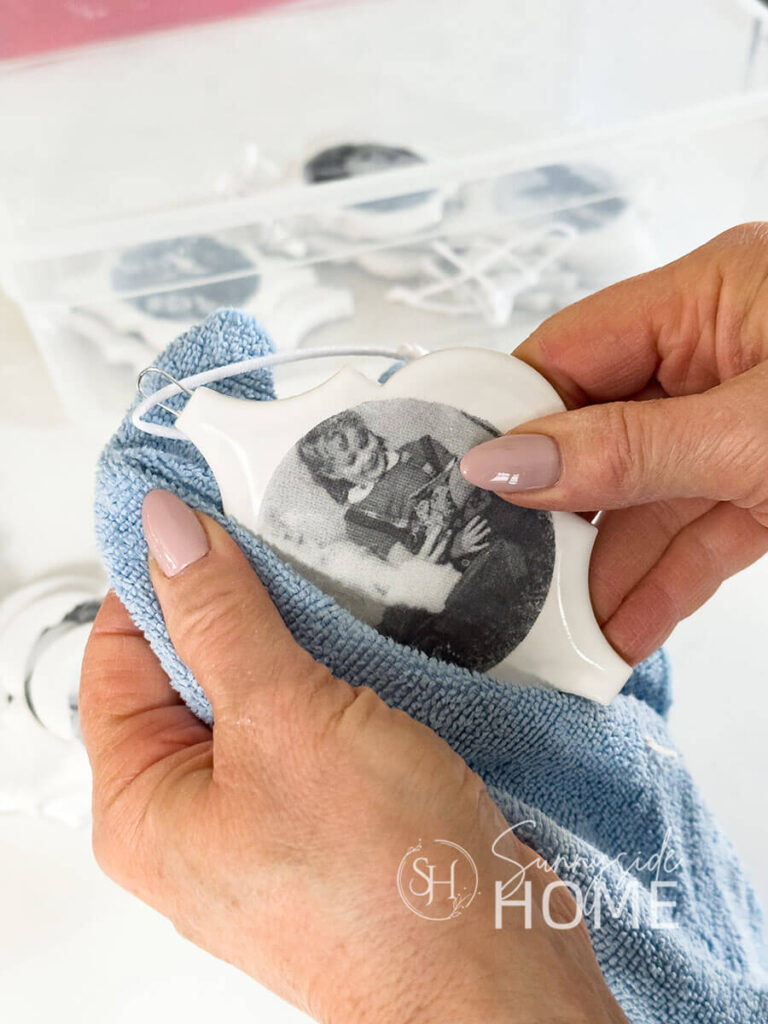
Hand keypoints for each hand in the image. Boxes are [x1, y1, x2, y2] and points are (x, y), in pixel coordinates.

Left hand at [80, 490, 626, 1023]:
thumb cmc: (381, 887)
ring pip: (261, 692)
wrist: (493, 972)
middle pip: (189, 671)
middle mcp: (197, 817)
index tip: (204, 519)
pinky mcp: (329, 813)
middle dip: (234, 606)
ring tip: (332, 589)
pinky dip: (333, 677)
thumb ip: (221, 619)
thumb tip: (170, 538)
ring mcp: (267, 816)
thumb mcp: (285, 722)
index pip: (118, 657)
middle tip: (279, 545)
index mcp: (145, 806)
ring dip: (294, 639)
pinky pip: (312, 722)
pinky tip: (367, 645)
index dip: (158, 581)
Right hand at [460, 224, 767, 664]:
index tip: (457, 481)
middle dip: (552, 510)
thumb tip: (508, 463)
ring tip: (555, 624)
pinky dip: (659, 583)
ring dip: (603, 564)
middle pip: (597, 431)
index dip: (505, 415)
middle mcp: (718, 353)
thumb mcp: (756, 430)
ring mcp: (742, 422)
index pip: (566, 352)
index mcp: (709, 296)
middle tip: (502, 570)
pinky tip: (619, 628)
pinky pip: (695, 530)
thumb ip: (626, 450)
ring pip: (644, 494)